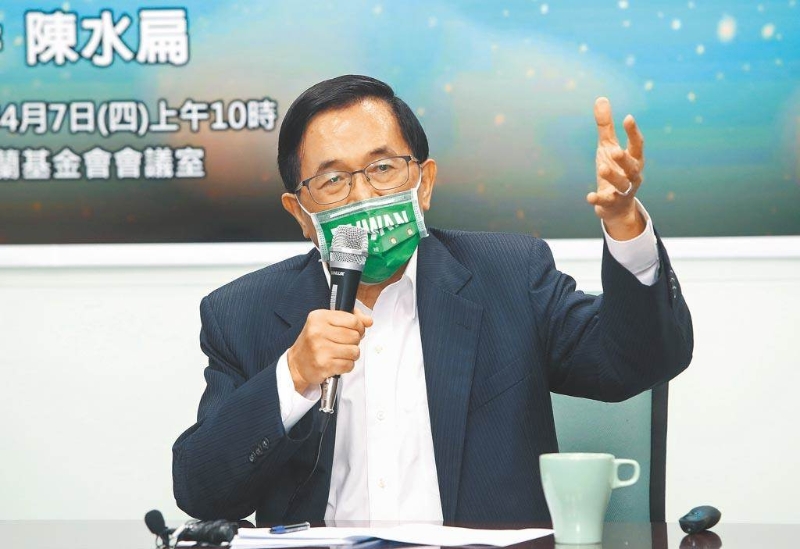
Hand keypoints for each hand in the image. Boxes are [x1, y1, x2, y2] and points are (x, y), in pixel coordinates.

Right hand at [286, 308, 372, 392]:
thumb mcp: (328, 323)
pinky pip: (349, 365)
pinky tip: (336, 362)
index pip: (353, 320)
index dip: (359, 327)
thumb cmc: (313, 342)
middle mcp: (318, 332)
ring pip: (355, 351)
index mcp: (319, 317)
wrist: (297, 364)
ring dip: (351, 355)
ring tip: (340, 353)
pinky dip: (346, 365)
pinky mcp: (324, 365)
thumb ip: (350, 318)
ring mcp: (320, 349)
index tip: (354, 330)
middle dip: (354, 342)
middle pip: (355, 336)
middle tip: (343, 343)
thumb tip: (368, 321)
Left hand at [588, 97, 645, 239]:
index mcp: (634, 159)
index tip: (628, 117)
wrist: (615, 205)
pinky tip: (589, 196)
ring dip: (612, 176)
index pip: (637, 144)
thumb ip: (605, 126)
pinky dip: (598, 199)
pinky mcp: (611, 203)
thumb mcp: (608, 147)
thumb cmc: (614, 169)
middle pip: (632, 167)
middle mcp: (632, 175)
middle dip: (624, 159)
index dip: (633, 132)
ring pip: (621, 184)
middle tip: (615, 150)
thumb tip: (601, 98)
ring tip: (601, 167)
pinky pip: (606, 201)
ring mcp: (623, 191)